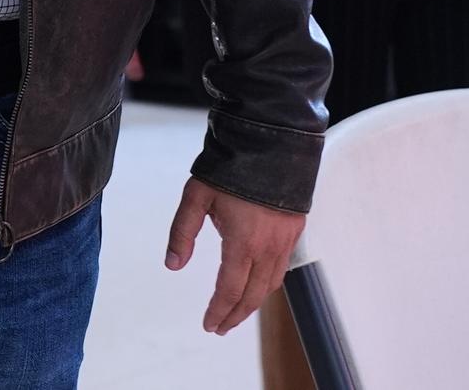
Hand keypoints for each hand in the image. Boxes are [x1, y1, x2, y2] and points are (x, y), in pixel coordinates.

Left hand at [164, 177, 304, 335]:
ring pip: (271, 284)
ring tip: (237, 311)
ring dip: (253, 303)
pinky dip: (269, 284)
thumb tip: (173, 265)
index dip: (219, 311)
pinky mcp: (294, 230)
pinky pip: (283, 268)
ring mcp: (285, 240)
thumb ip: (182, 233)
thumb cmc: (230, 167)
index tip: (209, 325)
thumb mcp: (196, 197)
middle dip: (236, 315)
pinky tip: (258, 284)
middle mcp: (268, 247)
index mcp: (242, 242)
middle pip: (253, 295)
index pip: (230, 289)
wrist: (270, 142)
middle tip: (220, 326)